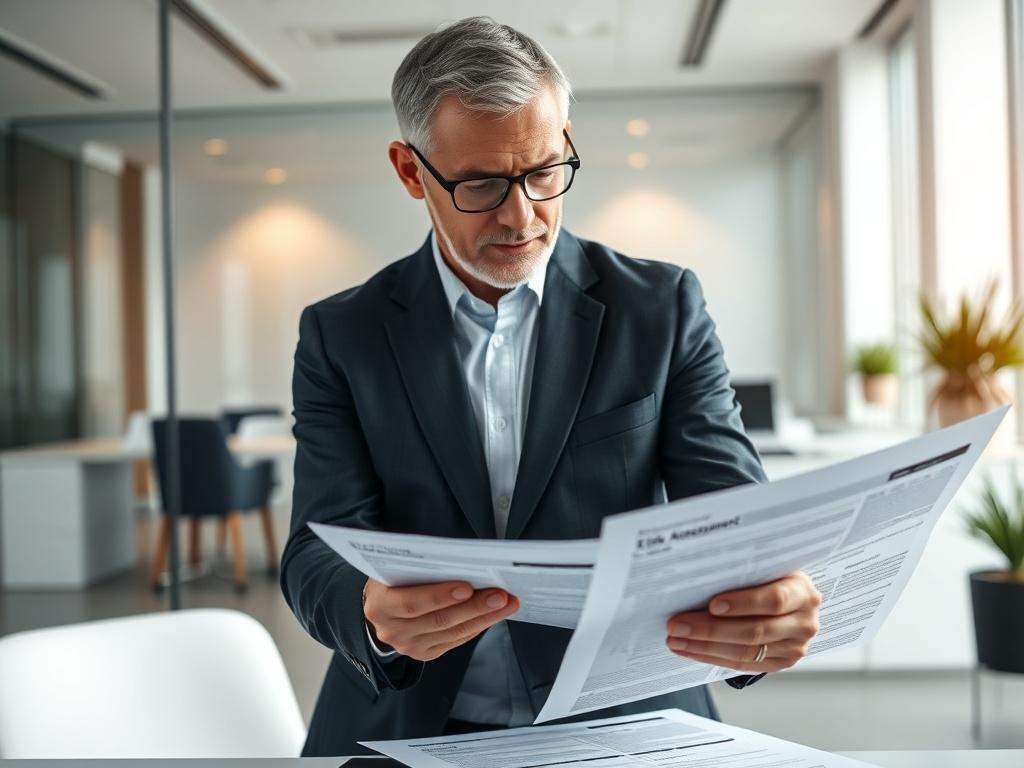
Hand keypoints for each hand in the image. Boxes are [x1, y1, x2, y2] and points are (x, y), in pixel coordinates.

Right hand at [363, 578, 519, 661]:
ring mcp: (409, 645)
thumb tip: (463, 563)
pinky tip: (492, 615)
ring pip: (452, 633)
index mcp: (380, 605)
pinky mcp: (424, 653)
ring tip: (506, 603)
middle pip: (439, 620)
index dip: (440, 596)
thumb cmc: (392, 580)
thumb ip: (421, 568)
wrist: (380, 608)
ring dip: (483, 617)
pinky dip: (477, 626)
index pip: (411, 603)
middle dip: (474, 607)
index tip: (467, 587)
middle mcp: (392, 630)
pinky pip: (456, 641)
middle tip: (500, 594)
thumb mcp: (396, 568)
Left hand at [665, 571, 821, 672]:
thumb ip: (743, 573)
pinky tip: (690, 650)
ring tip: (676, 639)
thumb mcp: (765, 568)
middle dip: (710, 629)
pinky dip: (712, 657)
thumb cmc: (769, 577)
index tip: (712, 604)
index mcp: (802, 592)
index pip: (774, 600)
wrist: (791, 598)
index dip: (743, 603)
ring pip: (745, 652)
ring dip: (704, 647)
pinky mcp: (782, 663)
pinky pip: (743, 665)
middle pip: (754, 631)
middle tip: (677, 625)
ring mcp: (795, 647)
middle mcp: (804, 622)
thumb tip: (696, 580)